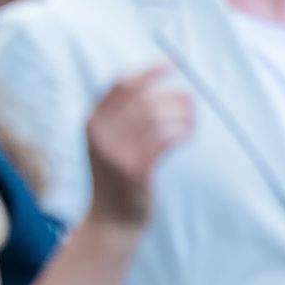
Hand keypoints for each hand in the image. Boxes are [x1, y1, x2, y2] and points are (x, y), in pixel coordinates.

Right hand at [83, 64, 193, 229]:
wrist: (111, 220)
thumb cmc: (117, 177)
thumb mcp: (108, 143)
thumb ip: (120, 118)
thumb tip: (155, 88)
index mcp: (93, 123)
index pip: (122, 86)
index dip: (148, 72)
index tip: (172, 64)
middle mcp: (100, 135)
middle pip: (144, 100)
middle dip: (174, 97)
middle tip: (192, 102)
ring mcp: (115, 153)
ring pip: (156, 118)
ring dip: (182, 115)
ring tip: (192, 120)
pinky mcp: (134, 170)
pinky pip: (164, 140)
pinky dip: (181, 132)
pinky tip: (188, 134)